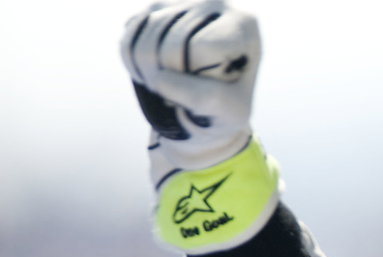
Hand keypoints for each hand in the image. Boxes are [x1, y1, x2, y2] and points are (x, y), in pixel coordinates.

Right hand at [121, 0, 260, 181]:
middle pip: (172, 42)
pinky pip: (129, 36)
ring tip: (167, 86)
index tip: (204, 95)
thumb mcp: (231, 112)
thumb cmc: (227, 109)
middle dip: (169, 78)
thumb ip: (207, 97)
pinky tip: (151, 74)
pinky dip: (132, 63)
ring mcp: (181, 2)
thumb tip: (161, 77)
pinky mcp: (154, 9)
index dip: (194, 77)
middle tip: (178, 96)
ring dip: (147, 72)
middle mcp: (215, 3)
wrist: (207, 108)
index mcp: (244, 23)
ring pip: (146, 37)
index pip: (203, 47)